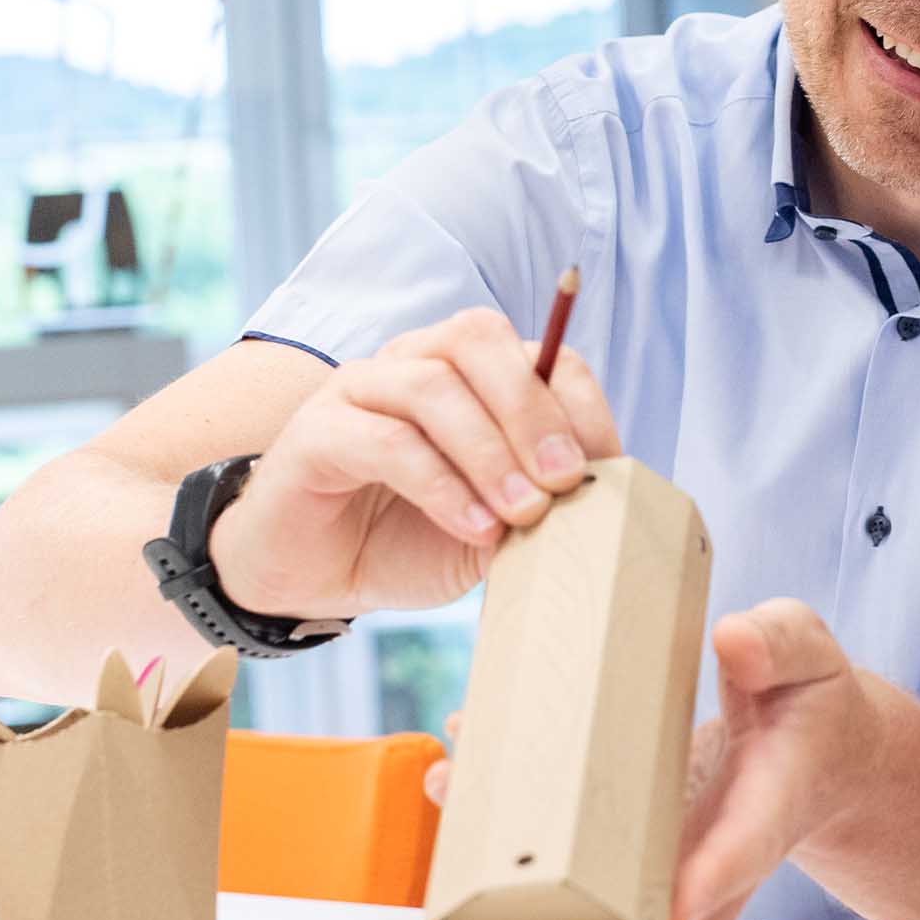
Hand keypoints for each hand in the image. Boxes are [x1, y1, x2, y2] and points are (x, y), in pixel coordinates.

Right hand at [209, 308, 620, 619]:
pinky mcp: (315, 432)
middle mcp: (412, 361)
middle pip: (479, 340)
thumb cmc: (408, 539)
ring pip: (434, 386)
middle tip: (565, 480)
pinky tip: (472, 526)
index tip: (606, 469)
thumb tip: (602, 493)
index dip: (577, 405)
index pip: (540, 352)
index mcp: (467, 373)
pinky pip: (386, 439)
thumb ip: (538, 501)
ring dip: (490, 453)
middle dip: (534, 410)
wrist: (313, 579)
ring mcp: (358, 389)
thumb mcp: (493, 524)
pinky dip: (440, 484)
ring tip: (522, 515)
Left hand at [420, 599, 883, 919]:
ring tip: (453, 793)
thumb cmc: (810, 707)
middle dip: (578, 913)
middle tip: (502, 857)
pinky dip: (515, 870)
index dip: (704, 882)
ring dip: (519, 887)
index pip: (741, 853)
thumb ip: (779, 644)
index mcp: (769, 809)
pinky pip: (579, 898)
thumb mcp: (810, 658)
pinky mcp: (636, 873)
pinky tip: (461, 801)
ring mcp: (674, 882)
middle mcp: (717, 864)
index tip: (670, 906)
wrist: (815, 757)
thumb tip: (731, 639)